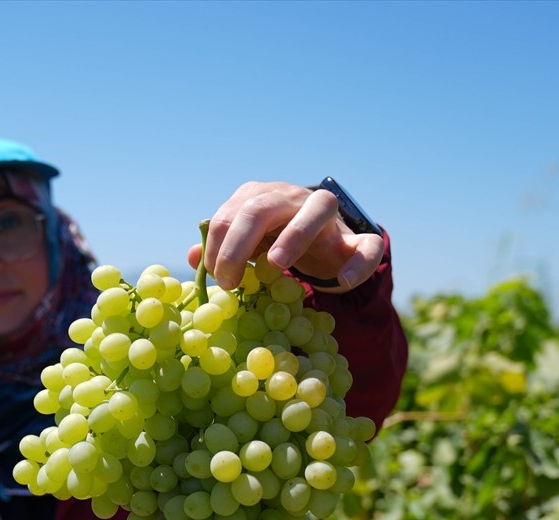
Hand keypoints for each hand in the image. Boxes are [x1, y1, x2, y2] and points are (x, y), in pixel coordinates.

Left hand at [187, 180, 383, 292]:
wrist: (326, 245)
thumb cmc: (277, 242)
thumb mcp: (248, 247)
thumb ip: (221, 250)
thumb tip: (191, 256)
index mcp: (261, 197)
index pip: (231, 213)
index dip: (219, 246)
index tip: (217, 278)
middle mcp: (293, 197)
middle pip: (261, 208)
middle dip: (239, 245)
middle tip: (231, 281)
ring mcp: (329, 215)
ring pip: (317, 210)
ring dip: (294, 235)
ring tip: (275, 263)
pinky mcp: (358, 238)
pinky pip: (367, 245)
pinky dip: (358, 263)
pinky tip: (341, 282)